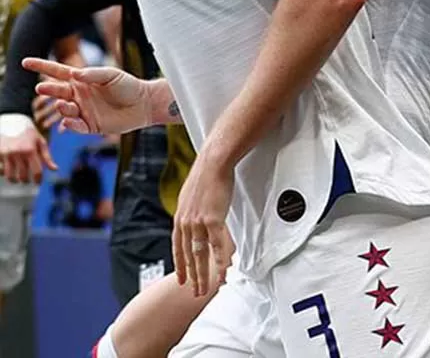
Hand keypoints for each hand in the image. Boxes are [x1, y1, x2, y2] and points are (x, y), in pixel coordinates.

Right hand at [0, 120, 54, 183]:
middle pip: (23, 176)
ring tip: (17, 179)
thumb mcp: (40, 142)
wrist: (10, 121)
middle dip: (26, 180)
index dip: (38, 180)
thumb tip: (55, 169)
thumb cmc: (28, 133)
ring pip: (10, 176)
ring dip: (14, 180)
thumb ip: (47, 157)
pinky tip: (8, 171)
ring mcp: (6, 154)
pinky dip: (4, 173)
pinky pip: (1, 170)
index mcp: (30, 150)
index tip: (38, 182)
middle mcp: (18, 153)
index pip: (36, 171)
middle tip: (27, 180)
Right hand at [25, 58, 154, 134]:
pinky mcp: (89, 126)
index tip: (25, 62)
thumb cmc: (128, 86)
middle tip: (41, 87)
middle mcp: (78, 95)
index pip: (58, 72)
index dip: (42, 67)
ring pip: (64, 110)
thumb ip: (93, 74)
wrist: (144, 104)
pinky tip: (70, 121)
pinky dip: (71, 125)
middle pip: (57, 91)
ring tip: (63, 104)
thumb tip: (75, 74)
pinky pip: (75, 127)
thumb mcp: (112, 75)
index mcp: (81, 80)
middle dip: (48, 89)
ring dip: (61, 107)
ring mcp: (82, 111)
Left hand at [173, 158, 234, 296]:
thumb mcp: (191, 196)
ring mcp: (198, 222)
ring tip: (208, 288)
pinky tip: (224, 270)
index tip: (182, 280)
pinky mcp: (213, 219)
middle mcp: (186, 223)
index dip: (180, 266)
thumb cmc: (205, 175)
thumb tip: (194, 214)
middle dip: (192, 276)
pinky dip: (221, 259)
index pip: (178, 249)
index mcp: (180, 219)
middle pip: (189, 256)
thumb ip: (191, 210)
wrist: (212, 163)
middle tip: (195, 292)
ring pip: (201, 254)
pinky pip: (217, 244)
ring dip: (204, 273)